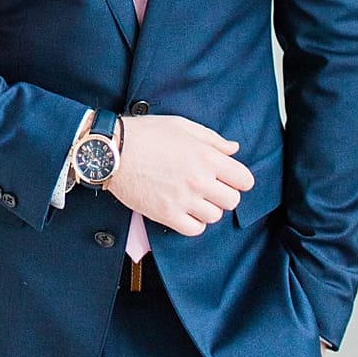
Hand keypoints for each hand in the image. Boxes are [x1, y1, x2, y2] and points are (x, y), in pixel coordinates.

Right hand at [109, 114, 253, 236]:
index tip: (230, 178)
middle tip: (211, 187)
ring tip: (195, 198)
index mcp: (207, 157)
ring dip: (208, 208)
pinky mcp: (166, 215)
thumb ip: (213, 140)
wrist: (113, 151)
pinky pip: (194, 230)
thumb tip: (234, 150)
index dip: (240, 179)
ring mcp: (183, 200)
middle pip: (232, 201)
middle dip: (225, 194)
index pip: (244, 180)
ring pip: (214, 217)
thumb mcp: (183, 127)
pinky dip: (193, 223)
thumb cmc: (147, 134)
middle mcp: (199, 181)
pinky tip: (185, 210)